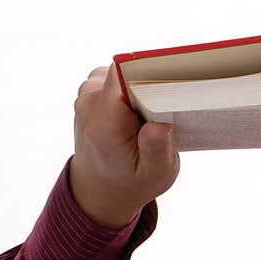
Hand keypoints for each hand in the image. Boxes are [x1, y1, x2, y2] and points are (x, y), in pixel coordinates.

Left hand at [69, 65, 179, 228]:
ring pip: (125, 71)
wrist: (99, 189)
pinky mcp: (91, 90)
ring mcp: (86, 94)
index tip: (174, 85)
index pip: (124, 75)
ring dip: (144, 88)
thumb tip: (160, 123)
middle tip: (169, 111)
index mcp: (104, 125)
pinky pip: (118, 76)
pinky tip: (142, 112)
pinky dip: (134, 89)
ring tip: (153, 116)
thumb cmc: (132, 181)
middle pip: (128, 70)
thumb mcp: (155, 174)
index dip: (152, 72)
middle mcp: (89, 103)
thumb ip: (156, 148)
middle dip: (153, 84)